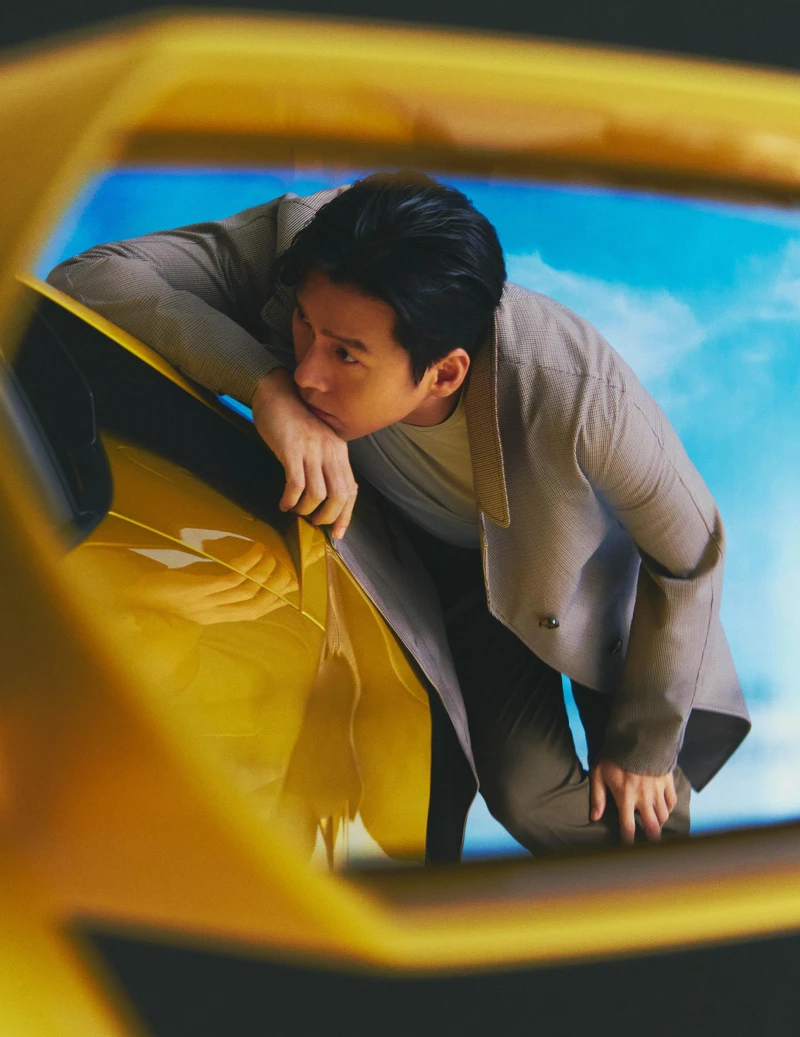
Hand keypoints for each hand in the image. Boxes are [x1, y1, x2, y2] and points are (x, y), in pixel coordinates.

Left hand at [125, 542, 295, 624]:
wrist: (125, 591)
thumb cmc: (155, 588)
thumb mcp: (186, 591)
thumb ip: (208, 588)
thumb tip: (231, 575)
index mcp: (211, 617)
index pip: (252, 614)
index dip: (274, 602)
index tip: (290, 587)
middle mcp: (210, 613)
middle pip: (255, 605)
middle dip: (276, 587)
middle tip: (289, 569)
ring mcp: (204, 602)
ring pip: (247, 590)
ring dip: (265, 572)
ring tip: (273, 555)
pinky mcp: (196, 589)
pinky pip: (231, 578)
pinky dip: (248, 563)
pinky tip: (256, 550)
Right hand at [251, 369, 357, 538]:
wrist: (276, 393)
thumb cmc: (295, 419)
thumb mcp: (319, 441)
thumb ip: (326, 463)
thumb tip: (327, 496)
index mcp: (339, 452)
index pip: (351, 490)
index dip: (346, 515)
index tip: (338, 534)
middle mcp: (330, 451)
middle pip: (339, 496)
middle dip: (327, 517)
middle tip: (313, 522)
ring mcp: (312, 450)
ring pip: (318, 494)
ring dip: (306, 510)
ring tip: (295, 510)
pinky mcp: (292, 450)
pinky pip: (296, 484)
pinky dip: (290, 500)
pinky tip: (283, 503)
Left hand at [589, 757, 676, 843]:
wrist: (636, 734)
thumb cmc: (614, 754)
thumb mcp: (598, 772)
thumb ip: (597, 796)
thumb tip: (594, 818)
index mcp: (625, 797)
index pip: (628, 827)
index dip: (628, 842)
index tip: (628, 850)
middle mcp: (644, 798)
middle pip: (652, 827)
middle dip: (652, 840)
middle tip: (650, 847)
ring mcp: (657, 790)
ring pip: (663, 816)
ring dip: (659, 824)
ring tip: (654, 827)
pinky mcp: (667, 781)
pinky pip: (672, 801)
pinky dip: (669, 808)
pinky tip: (663, 809)